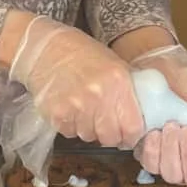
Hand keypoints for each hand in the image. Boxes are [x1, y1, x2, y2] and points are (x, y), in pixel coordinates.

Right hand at [7, 16, 144, 146]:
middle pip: (111, 137)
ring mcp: (76, 107)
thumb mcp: (114, 63)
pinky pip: (70, 133)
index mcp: (119, 81)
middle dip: (111, 135)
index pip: (133, 127)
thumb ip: (128, 89)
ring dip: (90, 129)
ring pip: (89, 136)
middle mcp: (99, 96)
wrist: (46, 48)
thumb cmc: (83, 53)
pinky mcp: (56, 114)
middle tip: (106, 125)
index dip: (132, 135)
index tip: (129, 134)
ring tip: (85, 109)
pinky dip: (72, 125)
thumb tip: (141, 115)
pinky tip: (70, 108)